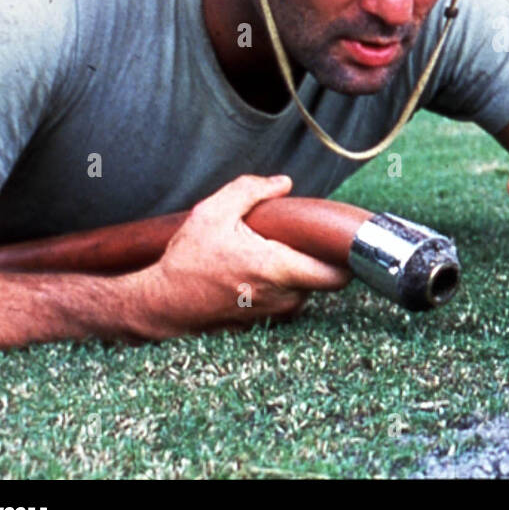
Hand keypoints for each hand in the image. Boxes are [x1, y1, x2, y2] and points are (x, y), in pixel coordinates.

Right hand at [128, 174, 351, 338]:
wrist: (162, 303)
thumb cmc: (187, 259)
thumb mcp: (213, 212)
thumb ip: (251, 190)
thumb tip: (284, 183)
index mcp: (277, 269)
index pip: (336, 275)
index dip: (346, 259)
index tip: (342, 242)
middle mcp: (281, 298)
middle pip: (322, 281)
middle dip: (318, 261)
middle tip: (300, 241)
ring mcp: (271, 316)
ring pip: (303, 292)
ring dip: (296, 275)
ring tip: (270, 255)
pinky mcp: (260, 326)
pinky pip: (283, 303)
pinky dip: (278, 289)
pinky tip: (256, 274)